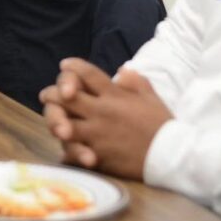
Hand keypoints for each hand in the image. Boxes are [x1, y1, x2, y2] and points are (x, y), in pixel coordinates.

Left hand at [38, 58, 171, 179]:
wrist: (173, 155)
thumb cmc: (162, 125)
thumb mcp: (152, 97)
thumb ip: (136, 82)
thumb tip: (123, 70)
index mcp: (115, 95)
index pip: (88, 74)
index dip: (74, 67)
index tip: (65, 64)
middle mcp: (102, 111)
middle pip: (66, 97)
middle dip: (53, 93)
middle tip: (48, 94)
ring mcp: (97, 134)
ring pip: (64, 124)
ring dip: (55, 121)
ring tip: (53, 122)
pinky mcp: (98, 155)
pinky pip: (74, 153)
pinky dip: (68, 152)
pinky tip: (64, 150)